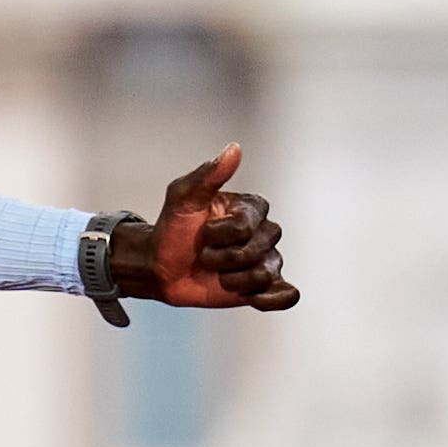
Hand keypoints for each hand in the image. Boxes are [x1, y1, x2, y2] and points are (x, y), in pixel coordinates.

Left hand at [121, 147, 297, 310]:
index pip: (247, 226)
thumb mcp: (182, 197)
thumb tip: (234, 148)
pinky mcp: (262, 287)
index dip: (220, 234)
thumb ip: (209, 175)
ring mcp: (265, 260)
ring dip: (233, 280)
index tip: (202, 231)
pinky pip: (286, 296)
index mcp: (251, 208)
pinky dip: (271, 299)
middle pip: (258, 251)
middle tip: (204, 256)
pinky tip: (250, 298)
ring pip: (265, 274)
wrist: (161, 267)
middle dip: (222, 258)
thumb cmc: (171, 229)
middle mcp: (264, 232)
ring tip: (217, 274)